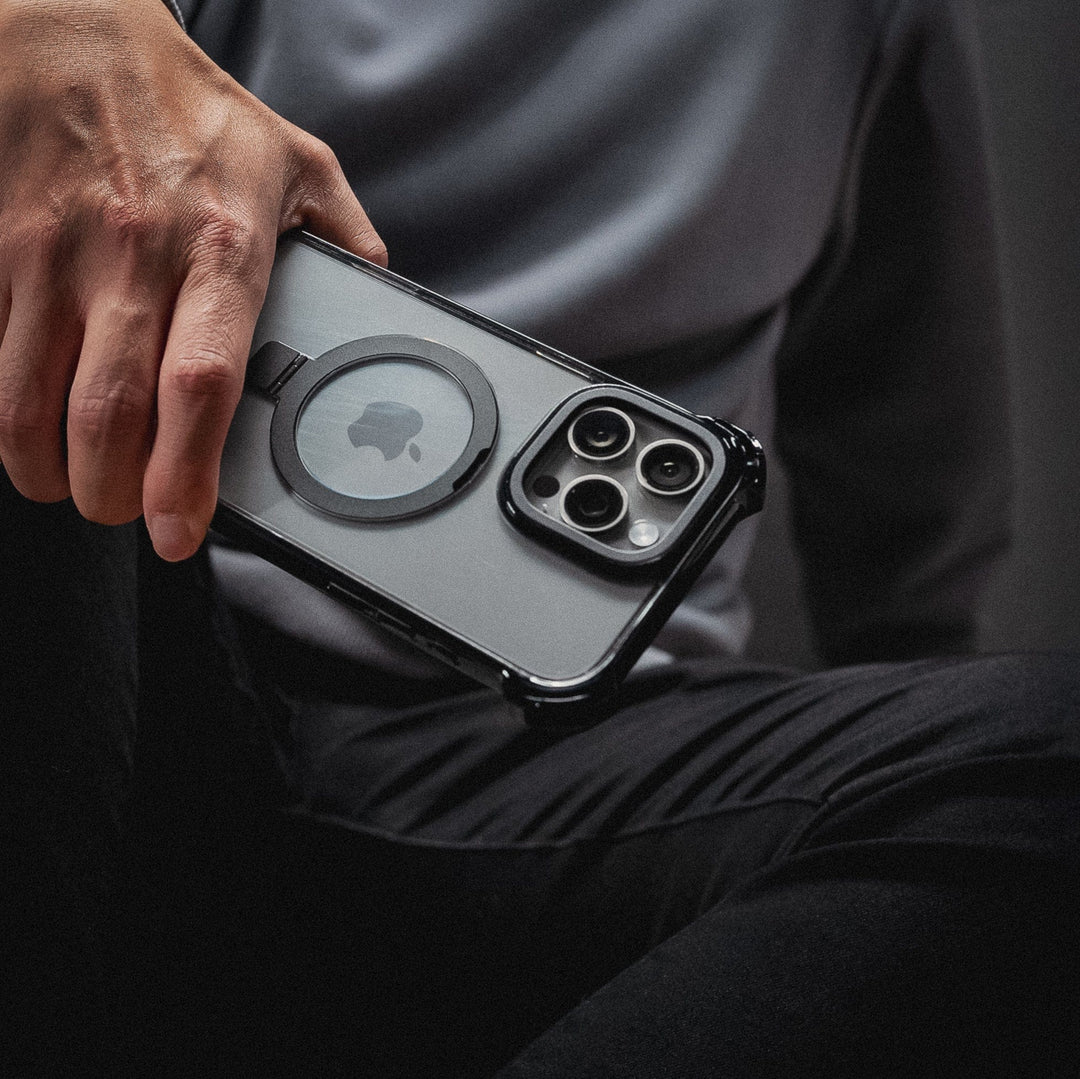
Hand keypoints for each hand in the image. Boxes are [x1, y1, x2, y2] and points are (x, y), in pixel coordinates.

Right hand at [0, 0, 385, 558]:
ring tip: (70, 483)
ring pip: (30, 399)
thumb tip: (381, 300)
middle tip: (124, 512)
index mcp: (224, 249)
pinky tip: (29, 425)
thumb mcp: (299, 164)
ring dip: (45, 466)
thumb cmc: (191, 110)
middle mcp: (136, 258)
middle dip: (110, 491)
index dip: (186, 472)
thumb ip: (348, 241)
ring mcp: (55, 256)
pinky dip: (5, 410)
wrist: (76, 35)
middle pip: (110, 414)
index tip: (179, 528)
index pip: (204, 383)